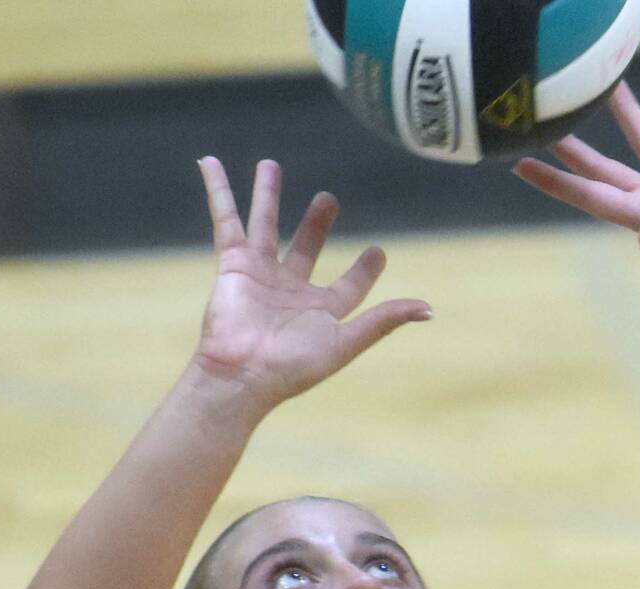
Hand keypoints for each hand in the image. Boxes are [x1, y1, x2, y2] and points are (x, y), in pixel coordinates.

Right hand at [190, 157, 431, 410]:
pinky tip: (210, 163)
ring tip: (270, 165)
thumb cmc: (293, 366)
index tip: (378, 252)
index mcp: (320, 310)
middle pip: (306, 247)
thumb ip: (383, 321)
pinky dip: (219, 191)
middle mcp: (290, 290)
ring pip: (265, 223)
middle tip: (328, 198)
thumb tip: (429, 310)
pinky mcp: (233, 264)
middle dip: (317, 224)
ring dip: (267, 195)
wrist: (242, 375)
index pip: (349, 286)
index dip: (365, 270)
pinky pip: (225, 219)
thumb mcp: (346, 342)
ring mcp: (260, 274)